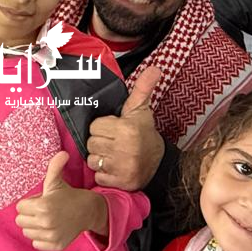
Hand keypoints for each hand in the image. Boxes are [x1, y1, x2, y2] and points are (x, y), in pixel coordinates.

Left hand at [15, 152, 107, 250]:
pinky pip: (36, 244)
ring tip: (47, 219)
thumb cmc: (68, 195)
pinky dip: (41, 238)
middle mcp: (46, 222)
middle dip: (29, 214)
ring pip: (27, 233)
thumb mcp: (57, 181)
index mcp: (42, 206)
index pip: (20, 208)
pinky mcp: (55, 245)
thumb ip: (55, 166)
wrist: (88, 211)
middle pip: (20, 221)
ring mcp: (51, 236)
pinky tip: (50, 229)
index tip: (40, 200)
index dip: (29, 203)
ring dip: (34, 226)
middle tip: (42, 210)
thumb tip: (63, 153)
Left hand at [86, 67, 162, 189]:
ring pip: (92, 160)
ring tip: (113, 155)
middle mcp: (123, 149)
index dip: (103, 127)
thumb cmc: (144, 134)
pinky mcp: (120, 182)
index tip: (114, 129)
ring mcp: (122, 167)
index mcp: (126, 129)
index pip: (95, 126)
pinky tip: (115, 167)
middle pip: (91, 143)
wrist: (160, 163)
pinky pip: (98, 176)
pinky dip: (104, 174)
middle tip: (113, 142)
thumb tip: (154, 68)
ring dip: (100, 158)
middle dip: (100, 142)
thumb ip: (143, 88)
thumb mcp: (141, 110)